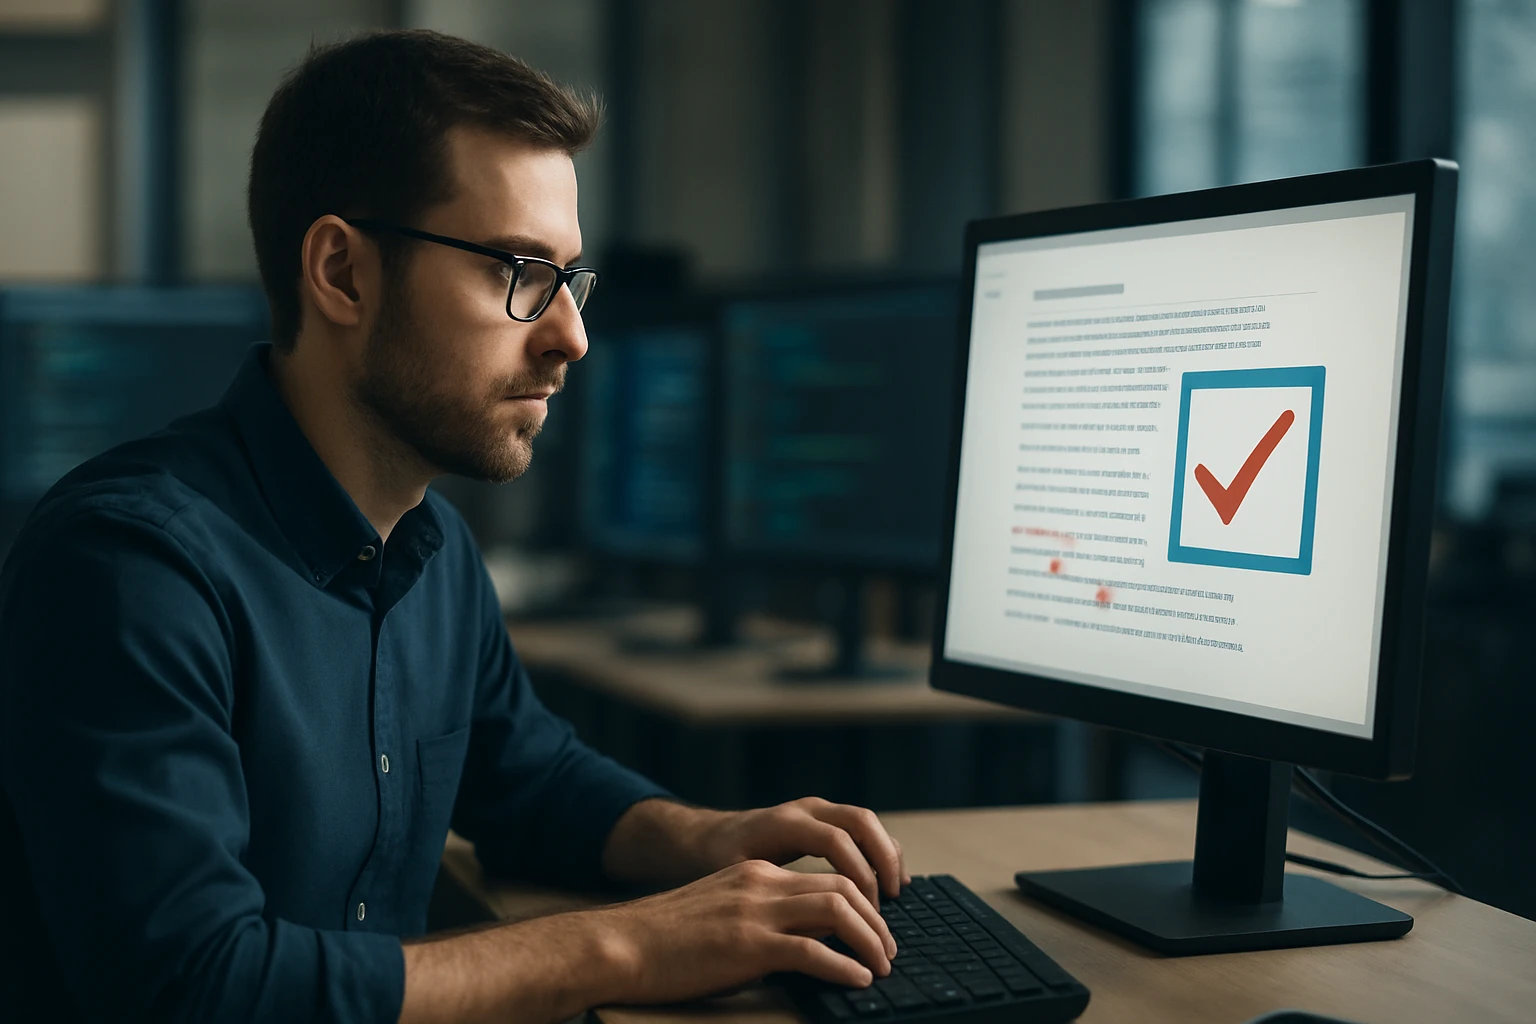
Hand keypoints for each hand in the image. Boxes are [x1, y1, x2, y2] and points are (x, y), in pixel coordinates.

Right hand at [593, 858, 896, 1003]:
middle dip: (876, 920)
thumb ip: (757, 915)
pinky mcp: (747, 945)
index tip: (876, 929)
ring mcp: (755, 912)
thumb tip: (797, 943)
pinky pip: (812, 952)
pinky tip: (857, 981)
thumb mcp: (719, 910)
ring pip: (837, 912)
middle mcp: (761, 883)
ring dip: (870, 941)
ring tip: (883, 966)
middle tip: (890, 950)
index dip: (861, 902)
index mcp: (756, 874)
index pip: (826, 877)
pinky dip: (843, 967)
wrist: (620, 944)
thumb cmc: (664, 940)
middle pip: (841, 888)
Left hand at [694, 797, 910, 905]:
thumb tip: (803, 935)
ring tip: (897, 895)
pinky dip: (880, 850)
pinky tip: (889, 881)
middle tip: (891, 904)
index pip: (836, 841)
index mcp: (784, 823)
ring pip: (866, 821)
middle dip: (882, 861)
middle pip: (861, 821)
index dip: (858, 876)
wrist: (705, 838)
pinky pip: (862, 827)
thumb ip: (769, 897)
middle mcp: (804, 809)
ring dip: (886, 855)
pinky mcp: (823, 819)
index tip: (867, 915)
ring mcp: (816, 810)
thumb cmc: (716, 865)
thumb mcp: (735, 880)